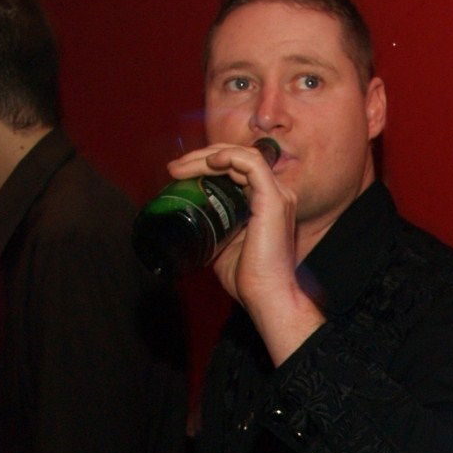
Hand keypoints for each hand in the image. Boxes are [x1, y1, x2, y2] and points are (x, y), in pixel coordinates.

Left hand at [164, 144, 324, 365]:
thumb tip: (190, 220)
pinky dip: (229, 157)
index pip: (237, 167)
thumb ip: (214, 227)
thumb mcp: (222, 243)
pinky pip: (252, 164)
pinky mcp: (274, 200)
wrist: (266, 295)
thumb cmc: (248, 277)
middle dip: (201, 157)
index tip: (178, 174)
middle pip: (237, 157)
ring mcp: (277, 196)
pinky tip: (210, 163)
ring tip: (182, 167)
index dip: (206, 164)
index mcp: (265, 202)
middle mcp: (276, 195)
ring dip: (208, 156)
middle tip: (174, 168)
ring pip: (241, 156)